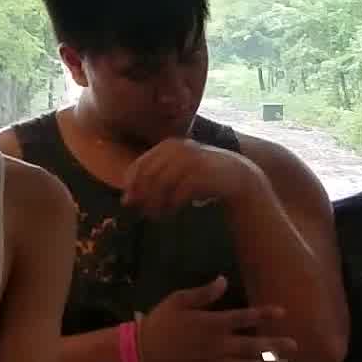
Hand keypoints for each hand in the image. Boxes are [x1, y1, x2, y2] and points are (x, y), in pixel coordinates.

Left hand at [122, 138, 237, 220]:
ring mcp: (191, 161)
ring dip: (155, 203)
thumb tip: (127, 198)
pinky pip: (179, 193)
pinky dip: (171, 206)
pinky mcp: (202, 175)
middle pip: (150, 175)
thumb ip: (153, 178)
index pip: (141, 164)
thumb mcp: (176, 170)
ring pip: (162, 185)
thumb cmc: (200, 175)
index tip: (128, 201)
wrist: (235, 176)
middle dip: (142, 196)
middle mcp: (179, 149)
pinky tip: (169, 214)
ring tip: (155, 216)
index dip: (131, 183)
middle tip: (140, 212)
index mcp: (169, 146)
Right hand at [136, 277, 270, 361]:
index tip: (282, 312)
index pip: (244, 317)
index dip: (264, 314)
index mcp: (211, 323)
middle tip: (295, 345)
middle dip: (274, 345)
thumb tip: (224, 280)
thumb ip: (203, 293)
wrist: (141, 353)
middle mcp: (217, 345)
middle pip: (252, 345)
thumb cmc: (160, 322)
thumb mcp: (178, 300)